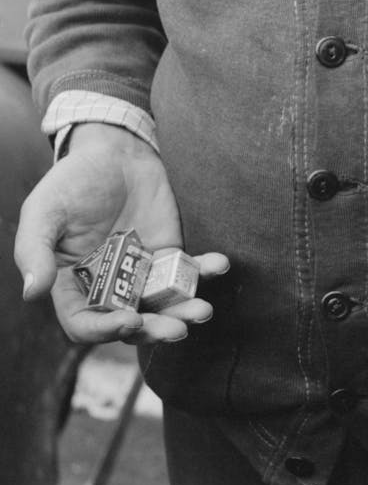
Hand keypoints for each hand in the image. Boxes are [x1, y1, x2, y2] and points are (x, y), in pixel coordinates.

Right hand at [15, 123, 227, 344]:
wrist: (112, 153)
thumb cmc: (72, 181)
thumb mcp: (45, 211)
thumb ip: (35, 250)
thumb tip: (32, 292)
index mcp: (73, 284)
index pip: (85, 323)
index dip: (105, 330)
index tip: (130, 320)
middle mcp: (108, 286)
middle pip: (132, 323)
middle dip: (155, 330)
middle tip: (179, 329)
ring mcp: (141, 272)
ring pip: (164, 305)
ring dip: (184, 311)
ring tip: (203, 309)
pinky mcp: (168, 253)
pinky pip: (188, 272)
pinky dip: (204, 271)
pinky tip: (218, 264)